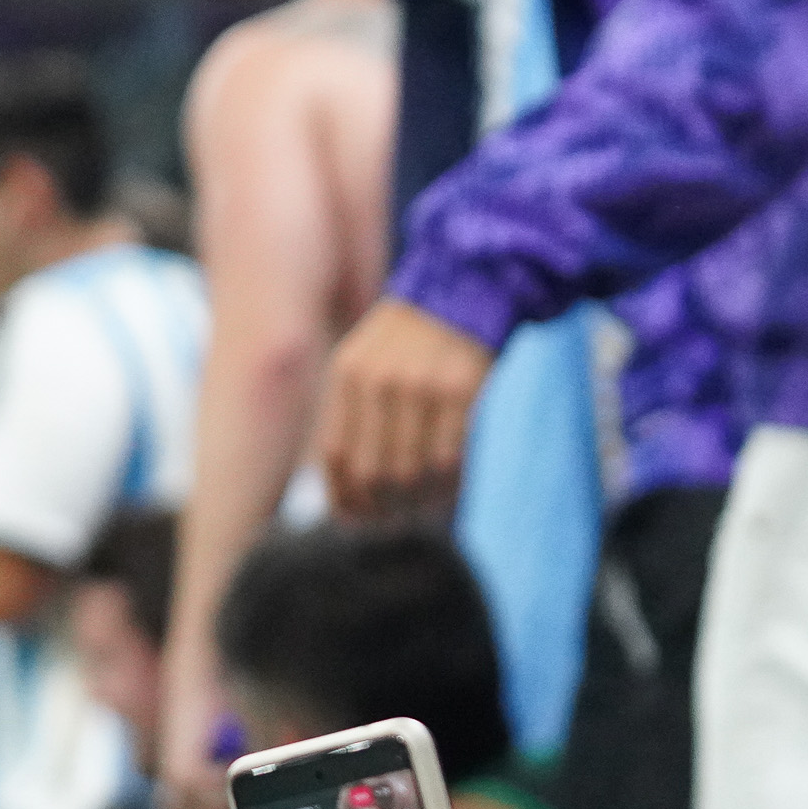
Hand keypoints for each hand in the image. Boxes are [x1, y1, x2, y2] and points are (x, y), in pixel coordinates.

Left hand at [316, 299, 496, 520]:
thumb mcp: (370, 357)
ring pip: (412, 471)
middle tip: (395, 522)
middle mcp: (379, 380)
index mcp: (348, 373)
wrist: (470, 286)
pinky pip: (450, 457)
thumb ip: (355, 409)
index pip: (337, 455)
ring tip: (424, 510)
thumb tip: (349, 481)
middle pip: (373, 472)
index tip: (357, 520)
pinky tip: (450, 491)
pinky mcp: (463, 390)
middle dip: (384, 509)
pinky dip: (449, 486)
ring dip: (419, 503)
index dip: (345, 498)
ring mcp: (421, 385)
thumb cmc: (417, 332)